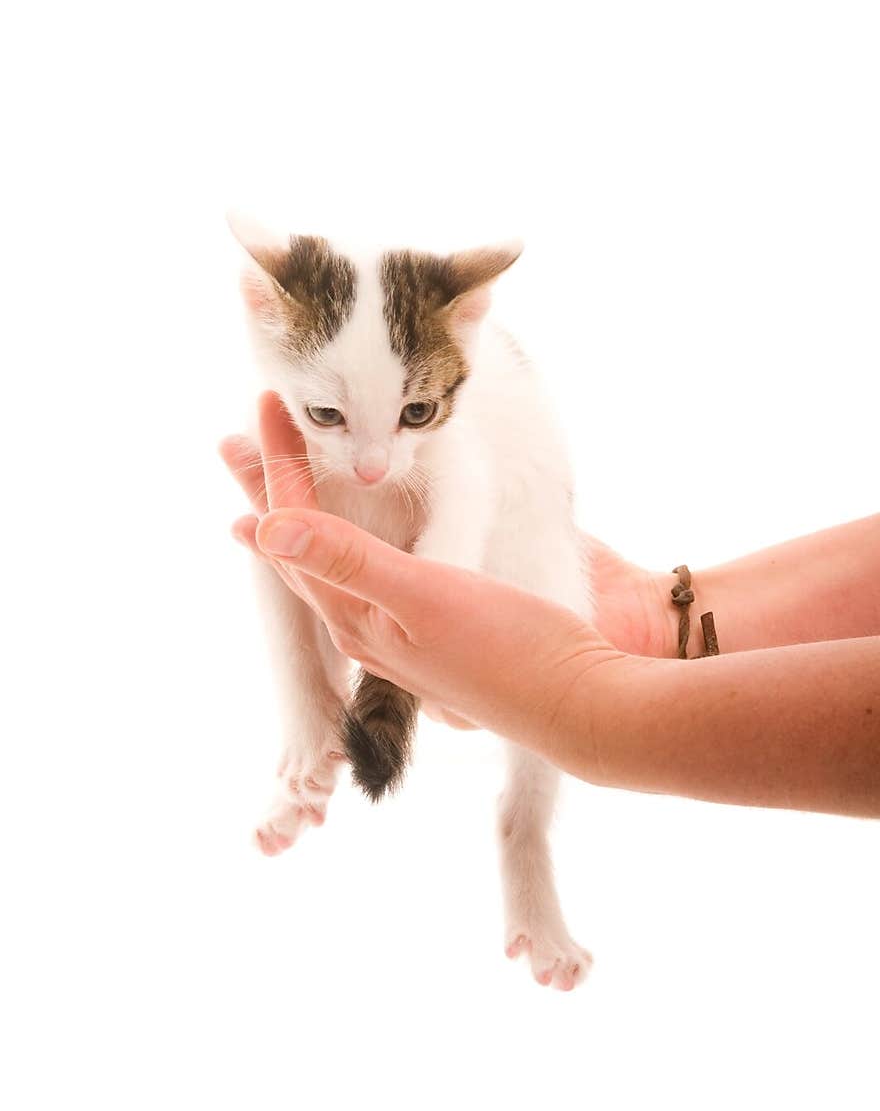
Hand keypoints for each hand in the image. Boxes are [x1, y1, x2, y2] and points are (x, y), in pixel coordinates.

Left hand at [220, 394, 625, 754]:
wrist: (579, 706)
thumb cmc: (512, 652)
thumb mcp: (427, 596)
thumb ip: (349, 561)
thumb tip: (267, 528)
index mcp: (355, 617)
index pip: (294, 530)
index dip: (277, 467)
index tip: (266, 405)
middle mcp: (364, 630)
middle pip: (295, 551)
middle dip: (266, 493)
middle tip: (230, 443)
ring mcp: (396, 638)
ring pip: (324, 568)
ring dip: (296, 522)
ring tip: (266, 497)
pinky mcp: (431, 637)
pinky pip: (361, 583)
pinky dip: (338, 549)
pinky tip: (350, 551)